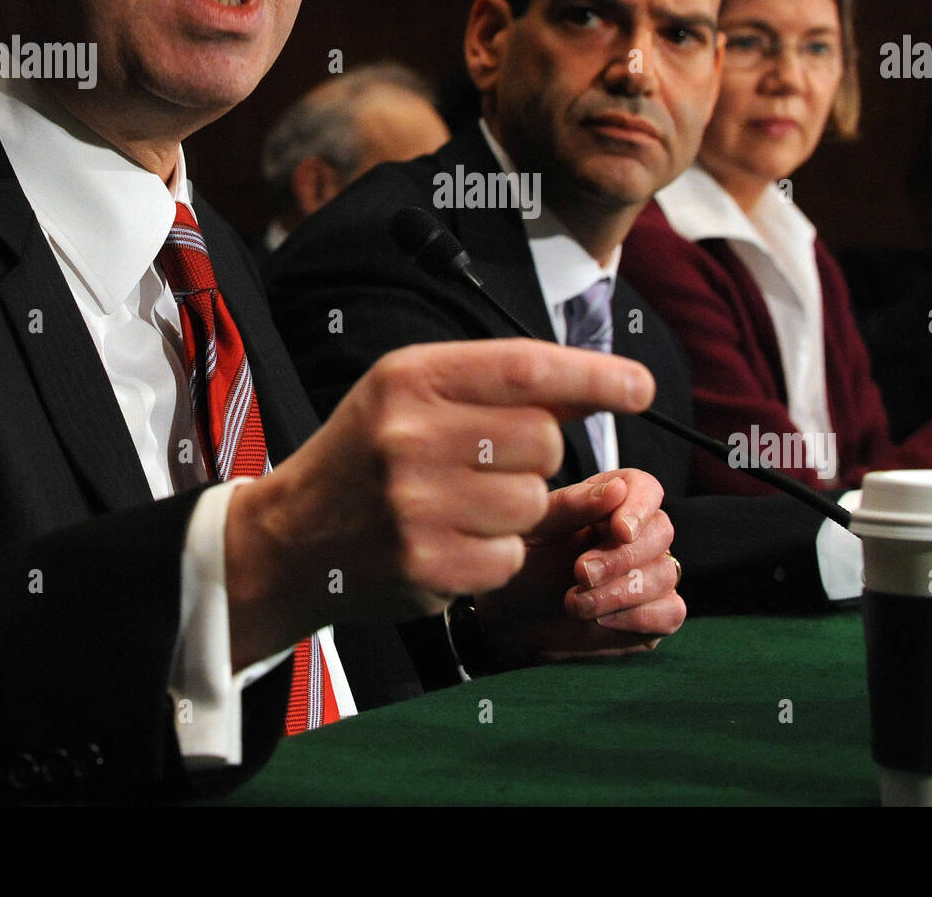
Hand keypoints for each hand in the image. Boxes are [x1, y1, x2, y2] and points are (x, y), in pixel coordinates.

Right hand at [223, 339, 655, 668]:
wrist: (291, 536)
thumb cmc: (368, 454)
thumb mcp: (415, 396)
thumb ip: (501, 387)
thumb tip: (602, 388)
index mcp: (411, 376)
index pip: (527, 367)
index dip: (595, 376)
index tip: (640, 386)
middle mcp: (409, 433)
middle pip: (544, 440)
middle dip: (537, 456)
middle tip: (488, 463)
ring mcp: (415, 502)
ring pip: (534, 502)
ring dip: (515, 509)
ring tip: (459, 505)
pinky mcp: (425, 564)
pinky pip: (511, 555)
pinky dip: (495, 554)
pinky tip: (450, 542)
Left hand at [473, 468, 685, 662]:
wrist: (514, 614)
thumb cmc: (526, 560)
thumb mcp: (537, 529)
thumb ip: (574, 506)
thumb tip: (617, 491)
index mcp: (612, 500)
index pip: (647, 489)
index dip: (639, 507)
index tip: (619, 531)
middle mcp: (639, 534)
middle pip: (661, 532)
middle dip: (621, 557)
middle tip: (581, 572)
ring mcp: (651, 573)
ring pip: (665, 574)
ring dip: (620, 592)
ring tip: (575, 602)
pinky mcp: (654, 614)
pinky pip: (671, 613)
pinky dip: (638, 618)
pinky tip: (601, 620)